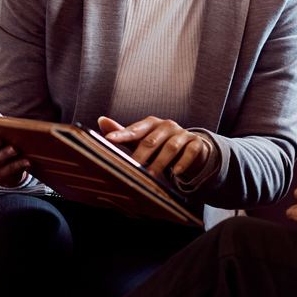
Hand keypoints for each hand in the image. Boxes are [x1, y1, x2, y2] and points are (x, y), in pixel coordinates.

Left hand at [97, 116, 211, 179]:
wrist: (192, 149)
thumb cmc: (162, 144)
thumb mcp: (143, 140)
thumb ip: (124, 133)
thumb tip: (101, 121)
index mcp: (151, 124)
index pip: (135, 129)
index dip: (122, 134)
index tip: (109, 139)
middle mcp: (167, 126)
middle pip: (151, 140)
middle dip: (141, 155)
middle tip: (132, 167)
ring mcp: (182, 134)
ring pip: (170, 147)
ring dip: (160, 162)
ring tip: (152, 175)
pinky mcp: (195, 143)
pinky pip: (190, 151)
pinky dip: (183, 161)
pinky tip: (176, 171)